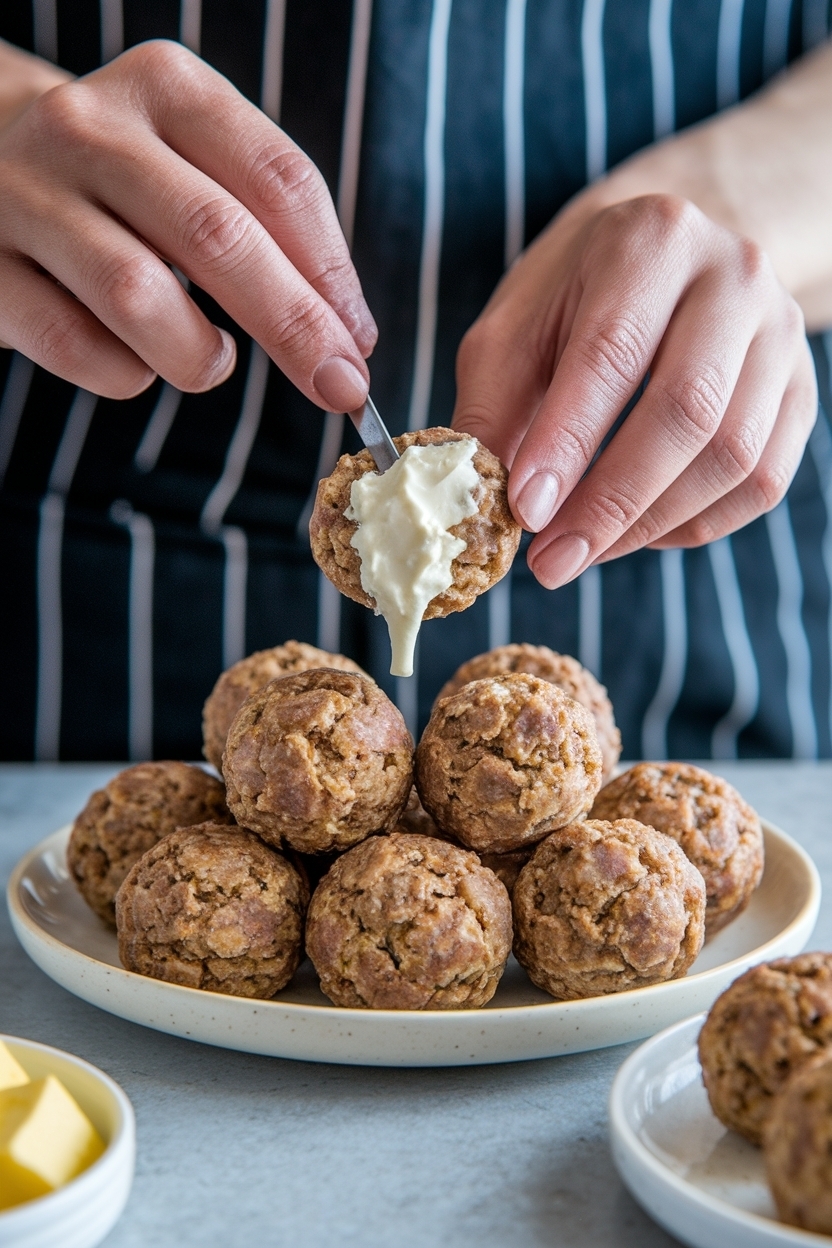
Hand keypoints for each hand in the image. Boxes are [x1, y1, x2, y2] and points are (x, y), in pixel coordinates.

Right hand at [0, 40, 375, 404]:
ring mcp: (26, 194)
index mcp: (167, 88)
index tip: (358, 340)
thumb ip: (265, 227)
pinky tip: (137, 361)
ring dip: (199, 355)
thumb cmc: (119, 180)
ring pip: (138, 295)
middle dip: (295, 326)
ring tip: (211, 362)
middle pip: (219, 236)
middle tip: (339, 387)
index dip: (333, 273)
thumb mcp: (192, 161)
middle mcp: (92, 129)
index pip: (278, 180)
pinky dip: (126, 374)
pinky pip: (74, 344)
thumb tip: (343, 335)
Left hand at [452, 193, 816, 587]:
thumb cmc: (574, 297)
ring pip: (734, 456)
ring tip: (582, 552)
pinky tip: (637, 533)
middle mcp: (734, 277)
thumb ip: (492, 408)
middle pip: (688, 411)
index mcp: (651, 242)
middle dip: (611, 503)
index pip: (612, 353)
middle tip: (551, 561)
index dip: (568, 442)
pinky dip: (695, 525)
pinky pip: (762, 481)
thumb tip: (482, 501)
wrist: (666, 257)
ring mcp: (781, 333)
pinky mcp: (802, 389)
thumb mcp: (513, 328)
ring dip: (650, 524)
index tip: (526, 512)